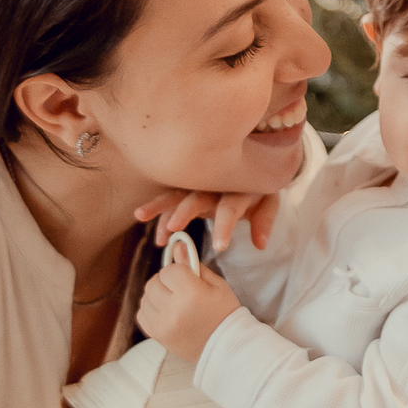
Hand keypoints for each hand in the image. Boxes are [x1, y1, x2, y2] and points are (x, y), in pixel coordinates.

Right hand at [134, 188, 279, 252]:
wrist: (250, 161)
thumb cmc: (257, 189)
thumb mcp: (268, 202)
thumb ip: (264, 221)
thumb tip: (261, 244)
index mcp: (238, 187)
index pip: (231, 207)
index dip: (225, 225)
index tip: (219, 247)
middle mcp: (215, 183)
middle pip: (198, 196)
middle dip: (185, 211)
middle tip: (173, 228)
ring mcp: (198, 184)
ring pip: (177, 193)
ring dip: (159, 206)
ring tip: (140, 216)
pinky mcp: (187, 188)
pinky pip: (170, 201)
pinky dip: (162, 216)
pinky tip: (158, 237)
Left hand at [137, 247, 240, 361]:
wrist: (225, 347)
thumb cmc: (224, 312)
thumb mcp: (215, 284)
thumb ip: (193, 264)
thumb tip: (177, 246)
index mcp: (191, 294)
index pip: (169, 270)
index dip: (178, 270)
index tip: (187, 277)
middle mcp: (173, 310)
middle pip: (154, 282)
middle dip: (166, 281)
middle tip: (181, 289)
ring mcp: (162, 325)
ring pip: (146, 297)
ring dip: (158, 295)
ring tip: (175, 302)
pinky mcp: (156, 335)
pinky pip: (142, 313)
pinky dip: (151, 309)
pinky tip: (167, 312)